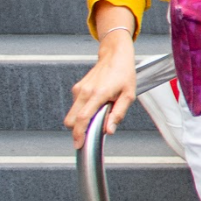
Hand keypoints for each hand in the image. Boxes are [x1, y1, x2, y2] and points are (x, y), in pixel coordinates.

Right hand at [64, 31, 137, 145]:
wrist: (114, 56)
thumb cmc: (124, 74)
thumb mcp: (129, 95)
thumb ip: (118, 114)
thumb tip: (109, 130)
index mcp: (98, 94)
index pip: (83, 118)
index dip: (79, 133)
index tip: (78, 144)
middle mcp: (84, 92)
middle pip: (71, 119)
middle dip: (77, 131)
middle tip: (90, 135)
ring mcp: (78, 89)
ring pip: (72, 114)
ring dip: (82, 120)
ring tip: (101, 113)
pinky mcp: (76, 88)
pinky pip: (76, 106)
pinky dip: (83, 111)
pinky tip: (97, 106)